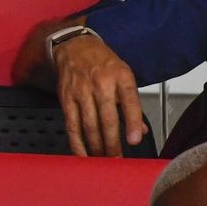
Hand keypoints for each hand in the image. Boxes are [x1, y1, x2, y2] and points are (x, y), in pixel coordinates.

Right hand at [53, 34, 144, 155]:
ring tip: (103, 159)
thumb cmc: (102, 62)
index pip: (130, 101)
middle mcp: (101, 83)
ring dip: (96, 146)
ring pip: (89, 125)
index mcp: (120, 77)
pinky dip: (76, 142)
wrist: (74, 46)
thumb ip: (133, 104)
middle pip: (107, 119)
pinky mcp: (66, 98)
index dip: (132, 122)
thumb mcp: (124, 75)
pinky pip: (72, 124)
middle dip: (112, 143)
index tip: (134, 140)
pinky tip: (82, 153)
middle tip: (117, 159)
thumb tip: (139, 130)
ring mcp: (81, 91)